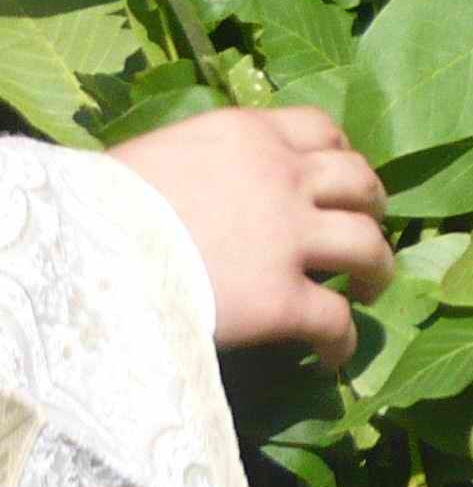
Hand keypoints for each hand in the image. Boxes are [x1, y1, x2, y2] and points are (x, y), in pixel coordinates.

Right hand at [110, 107, 393, 366]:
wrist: (80, 252)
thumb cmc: (96, 207)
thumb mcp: (161, 157)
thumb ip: (209, 164)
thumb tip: (215, 185)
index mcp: (250, 137)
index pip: (321, 130)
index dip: (342, 156)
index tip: (342, 178)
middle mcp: (284, 179)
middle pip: (358, 183)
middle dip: (371, 206)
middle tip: (367, 227)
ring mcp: (288, 240)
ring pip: (366, 246)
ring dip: (378, 266)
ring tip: (372, 287)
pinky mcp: (280, 301)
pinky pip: (334, 320)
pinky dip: (344, 339)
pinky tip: (335, 356)